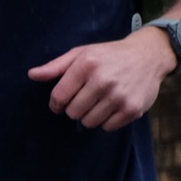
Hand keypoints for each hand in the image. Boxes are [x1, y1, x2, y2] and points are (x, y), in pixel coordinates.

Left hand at [27, 29, 174, 131]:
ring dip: (90, 115)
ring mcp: (119, 96)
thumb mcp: (82, 53)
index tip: (61, 102)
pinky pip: (107, 127)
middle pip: (73, 112)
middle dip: (75, 108)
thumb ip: (56, 66)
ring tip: (99, 102)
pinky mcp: (132, 109)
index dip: (56, 104)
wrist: (148, 55)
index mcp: (87, 65)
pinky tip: (112, 106)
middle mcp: (103, 81)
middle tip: (86, 98)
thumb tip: (32, 75)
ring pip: (89, 122)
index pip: (59, 97)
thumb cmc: (110, 55)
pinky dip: (107, 120)